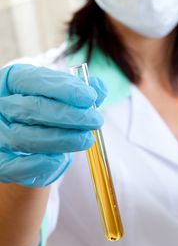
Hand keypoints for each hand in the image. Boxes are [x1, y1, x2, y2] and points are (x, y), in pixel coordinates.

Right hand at [0, 64, 106, 186]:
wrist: (32, 141)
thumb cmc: (48, 111)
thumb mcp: (63, 95)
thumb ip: (81, 90)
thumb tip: (99, 87)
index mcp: (13, 80)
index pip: (34, 80)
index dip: (63, 89)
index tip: (89, 97)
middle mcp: (0, 104)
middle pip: (31, 109)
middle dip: (68, 116)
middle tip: (95, 120)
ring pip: (25, 137)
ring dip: (61, 140)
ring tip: (86, 139)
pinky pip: (14, 166)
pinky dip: (39, 164)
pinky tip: (61, 160)